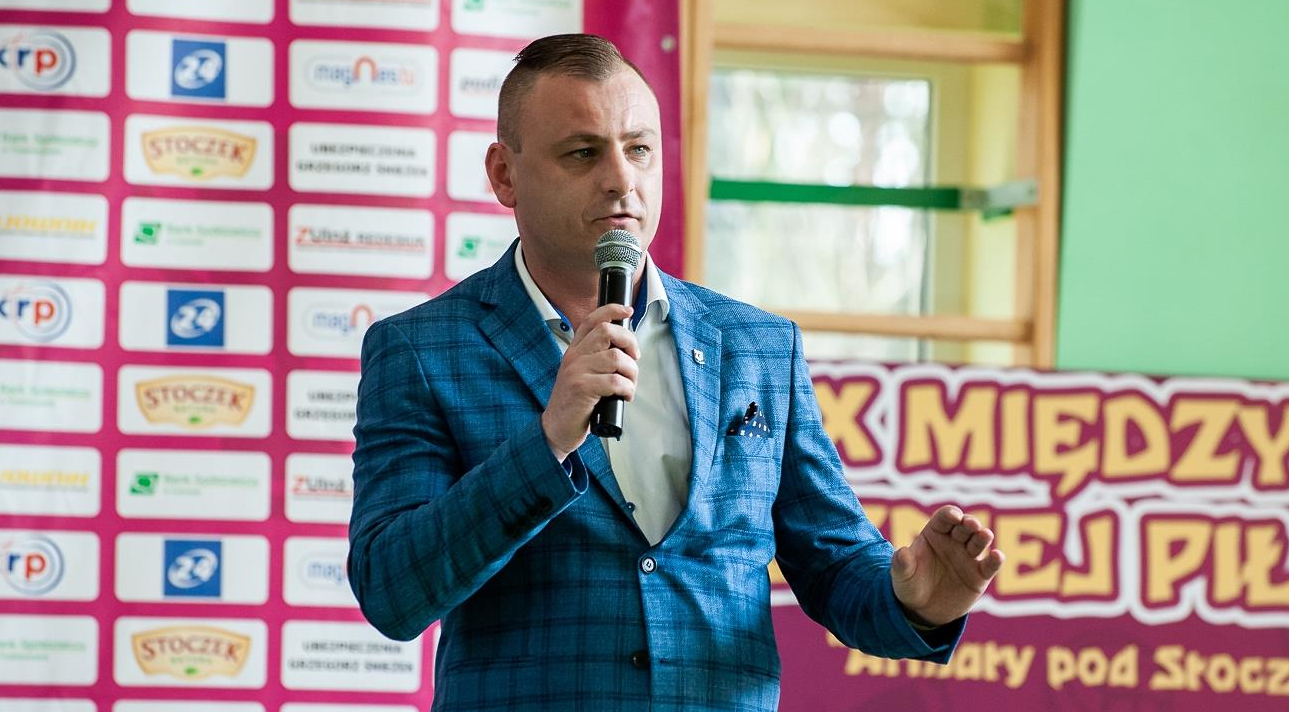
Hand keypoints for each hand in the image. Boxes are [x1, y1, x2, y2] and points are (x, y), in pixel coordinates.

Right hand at [541, 303, 638, 460]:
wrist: (556, 428)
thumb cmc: (575, 404)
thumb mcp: (582, 374)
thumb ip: (597, 360)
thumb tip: (626, 350)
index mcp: (575, 350)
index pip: (592, 320)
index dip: (612, 310)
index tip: (628, 311)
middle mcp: (574, 357)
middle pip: (607, 331)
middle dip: (629, 342)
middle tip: (635, 358)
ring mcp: (576, 372)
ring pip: (615, 358)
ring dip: (631, 372)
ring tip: (629, 384)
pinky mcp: (582, 389)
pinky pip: (615, 381)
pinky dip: (627, 389)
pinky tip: (625, 396)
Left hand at [890, 505, 1003, 626]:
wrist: (922, 610)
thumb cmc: (910, 585)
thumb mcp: (901, 576)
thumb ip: (902, 564)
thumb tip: (902, 552)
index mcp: (935, 533)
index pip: (945, 517)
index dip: (950, 514)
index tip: (953, 517)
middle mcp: (954, 541)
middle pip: (965, 526)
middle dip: (969, 523)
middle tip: (971, 525)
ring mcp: (969, 557)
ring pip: (979, 541)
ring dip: (983, 537)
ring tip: (984, 535)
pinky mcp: (980, 575)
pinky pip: (990, 565)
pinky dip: (996, 560)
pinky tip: (997, 556)